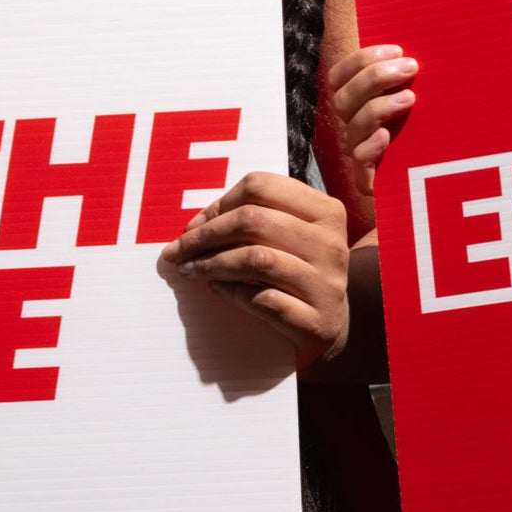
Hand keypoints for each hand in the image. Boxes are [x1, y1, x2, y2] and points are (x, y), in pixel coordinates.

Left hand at [160, 172, 352, 368]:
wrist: (332, 325)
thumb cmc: (299, 272)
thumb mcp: (288, 236)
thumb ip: (255, 220)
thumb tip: (197, 224)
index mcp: (325, 211)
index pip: (262, 186)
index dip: (220, 202)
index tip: (194, 224)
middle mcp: (330, 244)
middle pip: (254, 220)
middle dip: (206, 235)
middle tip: (179, 250)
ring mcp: (326, 284)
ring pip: (257, 259)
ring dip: (212, 264)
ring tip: (190, 270)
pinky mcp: (316, 322)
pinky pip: (262, 300)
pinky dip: (232, 293)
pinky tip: (218, 290)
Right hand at [328, 44, 419, 182]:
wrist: (438, 169)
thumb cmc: (427, 122)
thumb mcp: (417, 91)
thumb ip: (408, 71)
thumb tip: (423, 39)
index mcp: (355, 99)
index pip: (339, 75)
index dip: (362, 59)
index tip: (398, 50)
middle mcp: (351, 123)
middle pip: (343, 98)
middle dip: (375, 78)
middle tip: (411, 68)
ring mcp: (357, 148)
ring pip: (351, 127)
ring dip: (379, 107)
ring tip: (410, 98)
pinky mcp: (368, 176)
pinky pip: (358, 161)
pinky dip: (369, 147)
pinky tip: (386, 137)